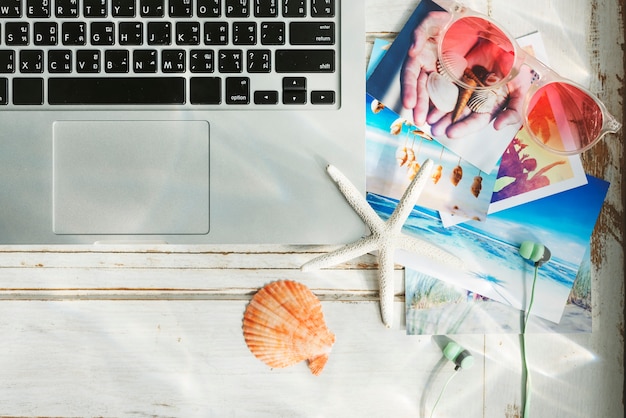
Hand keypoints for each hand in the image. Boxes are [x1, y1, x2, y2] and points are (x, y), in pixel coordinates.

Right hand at [400, 11, 449, 126]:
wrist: (469, 21)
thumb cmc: (448, 19)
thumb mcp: (432, 20)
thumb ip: (420, 32)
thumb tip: (412, 50)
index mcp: (418, 58)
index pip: (410, 76)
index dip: (408, 90)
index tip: (408, 104)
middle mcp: (427, 70)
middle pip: (421, 90)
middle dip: (419, 106)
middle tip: (419, 120)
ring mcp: (441, 76)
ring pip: (434, 95)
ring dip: (432, 111)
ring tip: (432, 124)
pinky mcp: (455, 80)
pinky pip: (452, 94)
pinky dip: (449, 105)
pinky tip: (449, 116)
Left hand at [428, 44, 530, 137]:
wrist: (506, 41)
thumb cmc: (517, 66)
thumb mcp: (521, 88)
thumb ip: (513, 110)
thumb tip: (497, 127)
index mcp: (490, 106)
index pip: (476, 121)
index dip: (464, 128)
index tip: (451, 133)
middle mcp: (476, 100)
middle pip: (460, 115)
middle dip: (447, 124)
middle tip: (435, 130)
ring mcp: (465, 89)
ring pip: (450, 103)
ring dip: (439, 113)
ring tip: (428, 120)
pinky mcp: (456, 77)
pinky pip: (445, 87)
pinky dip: (437, 95)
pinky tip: (428, 102)